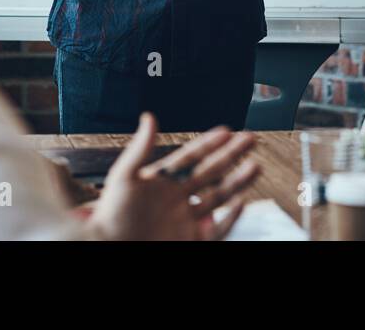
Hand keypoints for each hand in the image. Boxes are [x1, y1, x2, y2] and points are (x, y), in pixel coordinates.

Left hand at [85, 113, 260, 240]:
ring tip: (256, 165)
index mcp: (160, 181)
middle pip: (210, 172)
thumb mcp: (123, 177)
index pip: (190, 157)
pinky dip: (231, 217)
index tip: (227, 130)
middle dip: (231, 155)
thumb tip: (149, 117)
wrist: (109, 247)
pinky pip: (217, 229)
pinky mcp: (191, 240)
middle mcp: (176, 198)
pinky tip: (242, 202)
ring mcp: (185, 219)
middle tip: (250, 139)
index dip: (209, 143)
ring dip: (238, 181)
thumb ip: (140, 148)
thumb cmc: (109, 217)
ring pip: (218, 197)